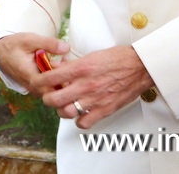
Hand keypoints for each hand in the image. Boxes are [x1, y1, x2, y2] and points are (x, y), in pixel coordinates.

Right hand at [0, 32, 68, 90]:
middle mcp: (33, 88)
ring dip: (61, 78)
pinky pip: (49, 87)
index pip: (54, 87)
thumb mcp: (31, 40)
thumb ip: (49, 44)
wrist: (1, 52)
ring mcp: (35, 89)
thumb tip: (67, 48)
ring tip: (63, 61)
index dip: (64, 76)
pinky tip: (57, 64)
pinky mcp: (36, 88)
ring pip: (54, 90)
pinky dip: (56, 78)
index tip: (67, 62)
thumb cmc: (15, 45)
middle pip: (56, 90)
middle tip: (66, 60)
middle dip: (65, 77)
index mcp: (31, 78)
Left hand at [30, 45, 153, 129]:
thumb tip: (57, 66)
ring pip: (66, 112)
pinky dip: (79, 120)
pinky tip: (81, 112)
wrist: (140, 67)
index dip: (39, 81)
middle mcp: (85, 85)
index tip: (38, 82)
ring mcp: (94, 99)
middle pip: (53, 99)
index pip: (50, 77)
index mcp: (81, 68)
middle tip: (49, 95)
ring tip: (65, 104)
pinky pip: (83, 123)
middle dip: (47, 98)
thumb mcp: (92, 55)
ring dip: (62, 109)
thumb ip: (73, 64)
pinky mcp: (104, 110)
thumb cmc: (118, 59)